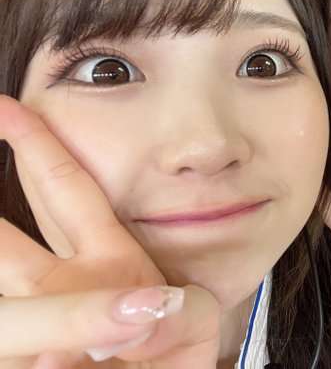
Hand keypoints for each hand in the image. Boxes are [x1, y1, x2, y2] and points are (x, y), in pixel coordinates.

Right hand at [0, 96, 220, 366]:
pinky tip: (42, 358)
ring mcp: (38, 336)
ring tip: (29, 324)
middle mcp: (60, 288)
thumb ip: (182, 317)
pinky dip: (31, 353)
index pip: (63, 188)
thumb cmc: (176, 355)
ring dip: (3, 291)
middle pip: (5, 244)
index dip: (36, 145)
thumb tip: (145, 319)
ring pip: (5, 312)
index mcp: (105, 257)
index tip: (6, 104)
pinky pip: (21, 357)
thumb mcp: (195, 321)